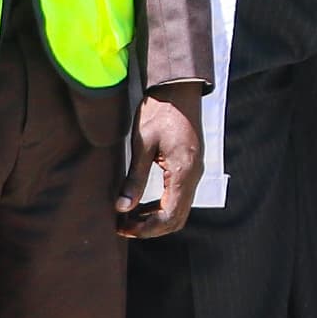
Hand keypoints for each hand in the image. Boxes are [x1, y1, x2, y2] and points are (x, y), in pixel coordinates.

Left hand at [120, 89, 203, 238]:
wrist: (178, 89)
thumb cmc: (159, 111)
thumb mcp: (142, 143)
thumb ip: (134, 178)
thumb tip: (122, 208)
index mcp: (183, 172)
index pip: (169, 216)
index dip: (146, 228)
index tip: (122, 228)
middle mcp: (193, 176)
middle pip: (176, 219)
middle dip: (150, 228)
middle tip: (123, 226)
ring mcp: (194, 172)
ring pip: (179, 210)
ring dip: (155, 219)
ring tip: (128, 216)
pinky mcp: (190, 167)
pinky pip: (178, 197)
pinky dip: (161, 207)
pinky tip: (141, 203)